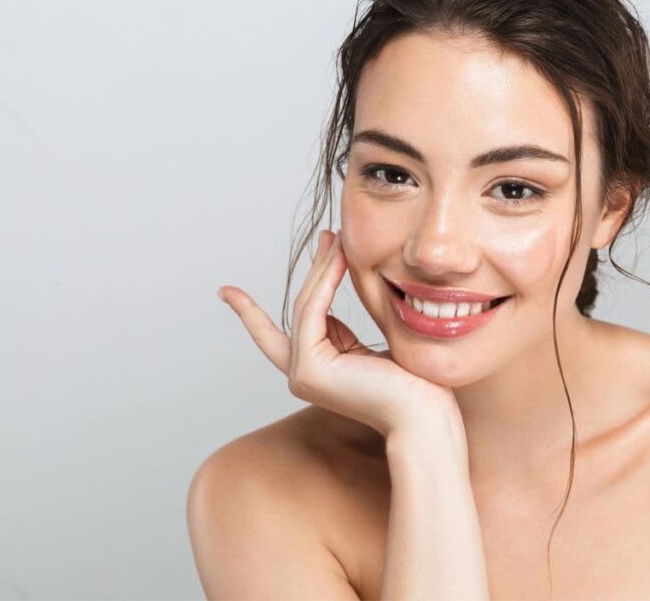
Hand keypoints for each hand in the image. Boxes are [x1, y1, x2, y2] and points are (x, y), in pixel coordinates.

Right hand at [217, 229, 461, 438]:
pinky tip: (340, 258)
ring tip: (338, 238)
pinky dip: (326, 282)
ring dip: (323, 269)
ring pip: (306, 307)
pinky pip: (314, 313)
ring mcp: (301, 375)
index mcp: (315, 372)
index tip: (225, 292)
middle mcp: (301, 376)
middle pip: (302, 309)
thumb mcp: (372, 345)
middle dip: (315, 270)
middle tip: (330, 235)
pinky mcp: (310, 370)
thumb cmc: (412, 382)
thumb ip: (347, 328)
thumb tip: (338, 295)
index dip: (249, 314)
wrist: (424, 414)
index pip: (275, 336)